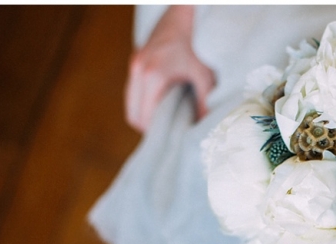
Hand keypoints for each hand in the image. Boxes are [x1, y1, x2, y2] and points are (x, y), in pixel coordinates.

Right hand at [124, 5, 214, 132]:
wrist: (185, 13)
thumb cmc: (197, 43)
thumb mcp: (205, 74)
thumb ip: (204, 102)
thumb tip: (204, 127)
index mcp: (152, 76)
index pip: (143, 117)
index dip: (156, 132)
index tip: (171, 138)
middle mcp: (138, 71)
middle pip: (132, 114)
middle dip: (148, 127)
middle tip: (169, 132)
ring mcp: (134, 65)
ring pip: (131, 103)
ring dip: (145, 114)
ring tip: (167, 120)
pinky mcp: (136, 61)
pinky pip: (133, 91)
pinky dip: (144, 102)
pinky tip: (163, 104)